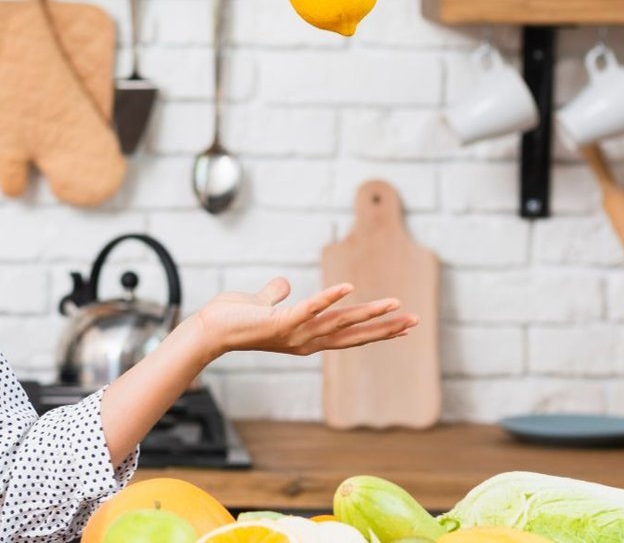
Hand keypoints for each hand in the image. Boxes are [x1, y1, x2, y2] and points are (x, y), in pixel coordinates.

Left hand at [191, 278, 417, 359]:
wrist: (209, 329)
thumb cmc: (234, 319)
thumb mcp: (263, 305)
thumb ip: (275, 295)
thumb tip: (283, 284)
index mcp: (306, 336)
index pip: (348, 334)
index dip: (374, 329)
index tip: (402, 326)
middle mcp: (305, 340)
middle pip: (353, 334)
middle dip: (385, 328)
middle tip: (414, 321)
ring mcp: (295, 334)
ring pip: (340, 323)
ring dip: (368, 312)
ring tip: (395, 303)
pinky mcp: (280, 324)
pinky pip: (309, 309)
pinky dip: (328, 298)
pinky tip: (348, 287)